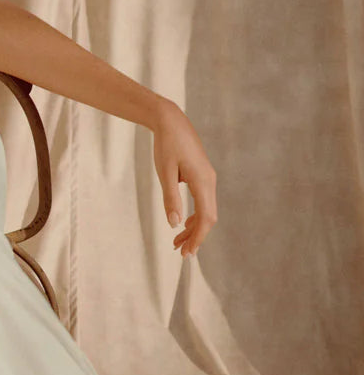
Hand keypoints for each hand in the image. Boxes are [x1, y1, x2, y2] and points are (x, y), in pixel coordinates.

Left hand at [151, 99, 217, 257]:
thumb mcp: (164, 172)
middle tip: (181, 253)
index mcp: (203, 181)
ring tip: (177, 242)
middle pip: (208, 217)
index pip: (206, 218)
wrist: (170, 121)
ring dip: (194, 227)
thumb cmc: (166, 144)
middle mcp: (210, 181)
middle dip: (196, 237)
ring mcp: (208, 178)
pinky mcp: (202, 175)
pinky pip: (202, 201)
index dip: (198, 238)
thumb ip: (170, 198)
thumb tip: (174, 224)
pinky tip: (182, 223)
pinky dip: (194, 215)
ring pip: (206, 210)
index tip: (187, 253)